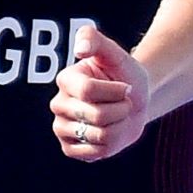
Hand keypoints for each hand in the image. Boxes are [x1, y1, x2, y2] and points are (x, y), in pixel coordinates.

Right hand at [50, 20, 148, 159]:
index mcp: (65, 80)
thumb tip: (79, 50)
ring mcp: (61, 129)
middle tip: (121, 102)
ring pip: (100, 135)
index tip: (125, 86)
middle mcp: (58, 105)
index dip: (116, 91)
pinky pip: (97, 152)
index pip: (89, 91)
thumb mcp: (114, 53)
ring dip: (120, 126)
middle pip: (97, 116)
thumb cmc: (123, 74)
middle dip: (121, 109)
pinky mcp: (69, 149)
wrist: (134, 100)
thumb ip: (95, 40)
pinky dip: (114, 143)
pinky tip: (111, 131)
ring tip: (117, 116)